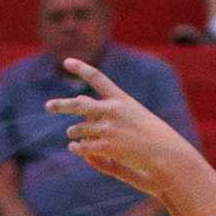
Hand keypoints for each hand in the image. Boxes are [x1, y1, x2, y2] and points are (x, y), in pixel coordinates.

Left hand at [45, 60, 191, 208]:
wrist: (166, 154)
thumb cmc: (154, 135)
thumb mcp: (134, 115)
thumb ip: (106, 107)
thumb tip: (81, 98)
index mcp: (122, 99)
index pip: (97, 78)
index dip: (81, 68)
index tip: (67, 61)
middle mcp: (113, 111)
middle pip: (80, 104)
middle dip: (62, 105)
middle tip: (48, 106)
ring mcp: (109, 129)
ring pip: (79, 128)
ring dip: (74, 131)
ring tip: (71, 133)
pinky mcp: (106, 146)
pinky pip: (83, 146)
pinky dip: (78, 147)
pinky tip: (74, 148)